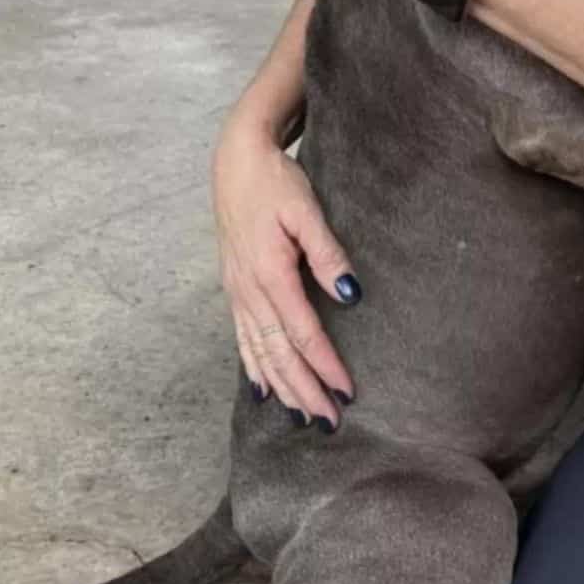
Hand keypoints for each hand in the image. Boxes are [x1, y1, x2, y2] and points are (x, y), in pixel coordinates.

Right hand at [212, 114, 359, 427]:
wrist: (235, 161)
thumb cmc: (274, 181)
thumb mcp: (305, 209)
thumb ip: (327, 253)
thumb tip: (351, 293)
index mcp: (270, 273)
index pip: (302, 332)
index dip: (325, 365)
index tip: (347, 391)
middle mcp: (248, 290)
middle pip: (278, 353)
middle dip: (304, 390)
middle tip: (330, 422)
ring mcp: (236, 292)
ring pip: (258, 352)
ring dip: (282, 387)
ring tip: (303, 416)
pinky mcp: (233, 289)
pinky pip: (242, 339)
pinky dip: (254, 368)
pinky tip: (263, 390)